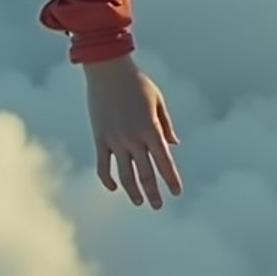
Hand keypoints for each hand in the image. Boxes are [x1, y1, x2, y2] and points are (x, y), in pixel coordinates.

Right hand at [84, 56, 181, 207]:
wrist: (108, 70)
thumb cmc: (137, 83)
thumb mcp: (157, 101)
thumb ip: (165, 125)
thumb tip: (172, 145)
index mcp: (151, 128)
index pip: (164, 161)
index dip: (171, 179)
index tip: (176, 192)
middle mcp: (133, 138)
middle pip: (145, 173)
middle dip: (153, 192)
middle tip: (158, 206)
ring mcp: (114, 140)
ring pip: (124, 174)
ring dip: (132, 191)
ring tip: (139, 201)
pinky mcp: (99, 138)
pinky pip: (102, 165)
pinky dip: (108, 179)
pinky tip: (114, 187)